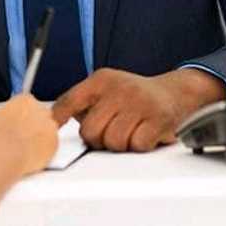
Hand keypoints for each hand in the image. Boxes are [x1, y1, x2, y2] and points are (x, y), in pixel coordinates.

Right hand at [0, 95, 58, 175]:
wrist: (5, 155)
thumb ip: (0, 116)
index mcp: (25, 100)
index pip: (28, 103)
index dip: (21, 114)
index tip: (17, 122)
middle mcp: (41, 110)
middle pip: (40, 115)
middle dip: (33, 125)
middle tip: (21, 136)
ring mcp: (50, 126)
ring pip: (47, 131)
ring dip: (39, 137)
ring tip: (24, 148)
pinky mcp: (55, 142)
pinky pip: (52, 145)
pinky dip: (44, 150)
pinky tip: (31, 155)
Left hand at [52, 68, 225, 151]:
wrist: (177, 91)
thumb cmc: (135, 97)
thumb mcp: (107, 90)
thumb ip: (83, 104)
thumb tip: (53, 123)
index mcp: (101, 80)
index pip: (70, 101)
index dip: (57, 120)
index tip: (49, 130)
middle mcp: (119, 88)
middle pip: (90, 131)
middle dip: (98, 140)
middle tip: (111, 133)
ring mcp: (139, 103)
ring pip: (113, 142)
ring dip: (120, 145)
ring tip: (130, 132)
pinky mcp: (158, 119)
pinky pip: (137, 146)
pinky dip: (139, 146)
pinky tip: (145, 133)